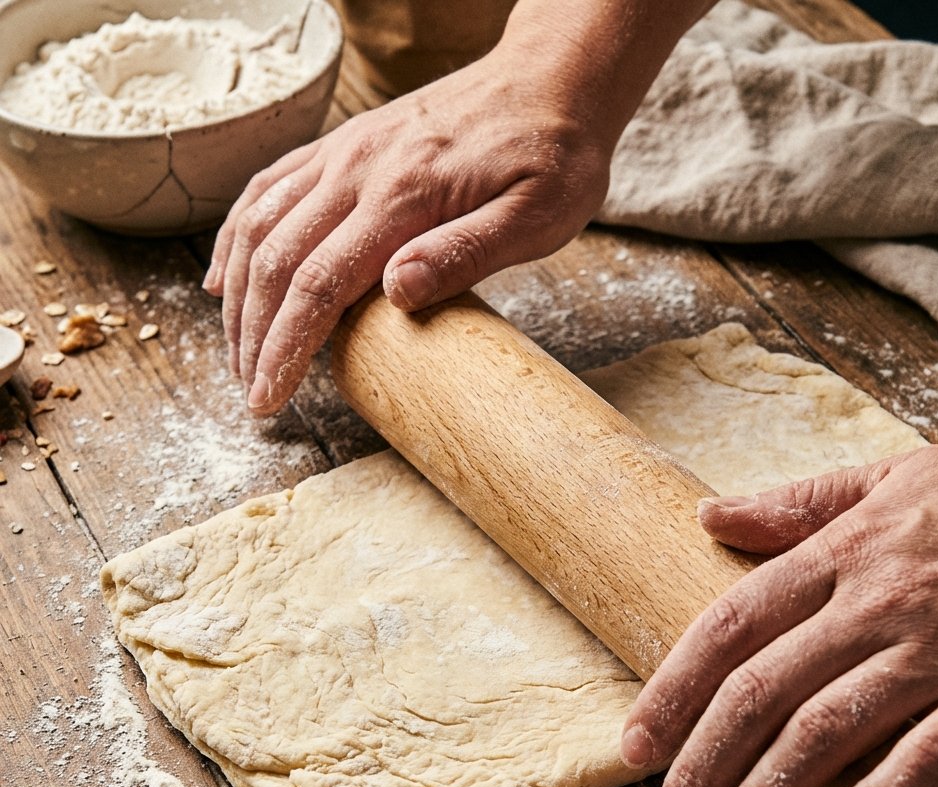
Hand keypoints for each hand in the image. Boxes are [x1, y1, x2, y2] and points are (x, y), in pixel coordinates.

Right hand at [202, 45, 612, 415]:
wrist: (552, 80)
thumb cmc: (553, 157)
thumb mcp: (536, 216)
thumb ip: (465, 253)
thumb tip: (396, 294)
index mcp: (403, 196)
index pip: (319, 283)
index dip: (285, 347)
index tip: (266, 397)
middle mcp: (357, 170)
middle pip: (276, 260)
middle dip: (253, 334)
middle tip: (249, 390)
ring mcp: (344, 153)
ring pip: (260, 224)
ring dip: (239, 293)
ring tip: (236, 350)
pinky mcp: (343, 146)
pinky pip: (269, 188)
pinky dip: (237, 236)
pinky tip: (225, 275)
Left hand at [621, 439, 937, 786]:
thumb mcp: (889, 478)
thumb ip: (796, 501)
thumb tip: (711, 514)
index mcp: (841, 553)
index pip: (730, 626)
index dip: (673, 688)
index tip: (635, 744)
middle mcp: (877, 605)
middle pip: (763, 692)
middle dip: (702, 765)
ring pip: (828, 733)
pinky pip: (929, 759)